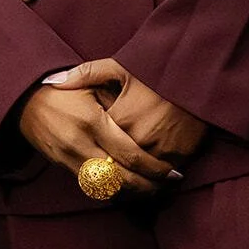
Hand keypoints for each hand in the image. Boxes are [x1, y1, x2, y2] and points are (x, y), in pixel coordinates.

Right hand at [16, 82, 174, 194]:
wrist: (24, 99)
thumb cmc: (64, 89)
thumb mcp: (92, 85)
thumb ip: (118, 103)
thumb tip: (146, 124)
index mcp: (92, 120)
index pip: (130, 155)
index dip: (155, 169)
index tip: (172, 172)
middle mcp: (79, 143)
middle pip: (121, 178)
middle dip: (148, 186)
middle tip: (168, 185)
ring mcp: (67, 157)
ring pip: (107, 187)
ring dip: (132, 192)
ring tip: (151, 189)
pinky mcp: (60, 165)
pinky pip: (91, 186)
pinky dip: (112, 190)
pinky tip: (126, 187)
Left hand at [51, 58, 206, 168]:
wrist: (195, 76)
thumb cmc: (153, 70)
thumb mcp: (118, 67)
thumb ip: (85, 74)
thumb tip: (53, 81)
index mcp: (119, 119)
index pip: (97, 144)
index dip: (91, 149)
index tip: (85, 151)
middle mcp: (137, 138)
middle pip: (115, 166)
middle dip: (108, 173)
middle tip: (101, 176)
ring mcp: (159, 149)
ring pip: (137, 173)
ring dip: (131, 178)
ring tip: (123, 181)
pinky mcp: (178, 155)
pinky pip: (160, 173)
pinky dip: (152, 175)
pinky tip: (146, 175)